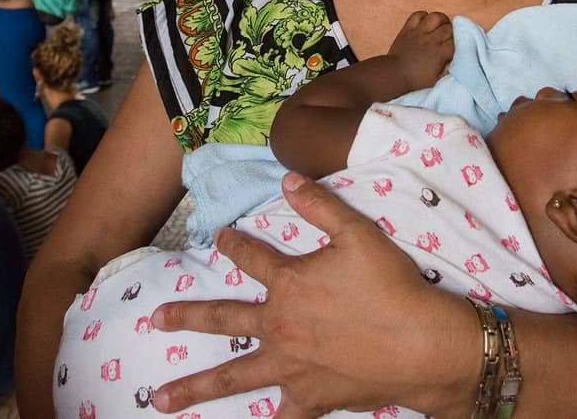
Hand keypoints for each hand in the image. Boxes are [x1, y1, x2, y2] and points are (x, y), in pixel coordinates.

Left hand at [150, 174, 474, 417]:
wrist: (421, 344)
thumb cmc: (391, 286)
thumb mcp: (359, 233)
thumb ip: (320, 206)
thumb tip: (287, 181)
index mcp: (289, 283)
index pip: (251, 257)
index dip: (234, 244)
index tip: (220, 236)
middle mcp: (280, 326)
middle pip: (223, 319)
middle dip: (187, 317)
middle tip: (155, 320)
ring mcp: (291, 367)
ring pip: (232, 378)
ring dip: (194, 388)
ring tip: (160, 400)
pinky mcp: (310, 398)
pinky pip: (283, 416)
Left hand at [387, 11, 453, 91]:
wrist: (394, 74)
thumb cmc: (415, 79)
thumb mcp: (436, 80)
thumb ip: (448, 70)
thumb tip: (454, 62)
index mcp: (439, 53)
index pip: (456, 42)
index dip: (459, 43)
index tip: (457, 46)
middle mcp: (431, 40)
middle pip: (449, 28)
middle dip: (453, 31)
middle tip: (451, 36)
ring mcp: (419, 33)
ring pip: (435, 17)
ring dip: (441, 19)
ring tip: (441, 25)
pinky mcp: (408, 29)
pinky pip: (417, 15)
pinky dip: (423, 16)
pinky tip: (425, 22)